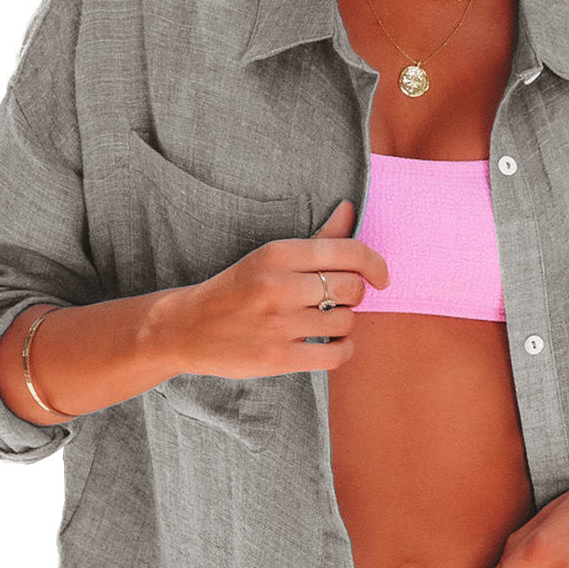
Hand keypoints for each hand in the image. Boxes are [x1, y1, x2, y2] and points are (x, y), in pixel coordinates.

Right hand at [162, 199, 389, 379]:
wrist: (187, 328)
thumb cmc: (236, 289)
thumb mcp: (269, 257)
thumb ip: (316, 238)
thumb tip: (351, 210)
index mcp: (277, 253)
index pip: (348, 252)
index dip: (375, 264)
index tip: (381, 277)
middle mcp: (278, 286)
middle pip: (351, 288)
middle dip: (355, 295)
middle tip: (340, 300)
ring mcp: (278, 324)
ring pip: (346, 322)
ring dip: (346, 324)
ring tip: (328, 322)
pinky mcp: (278, 358)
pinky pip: (335, 355)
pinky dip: (344, 349)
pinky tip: (334, 344)